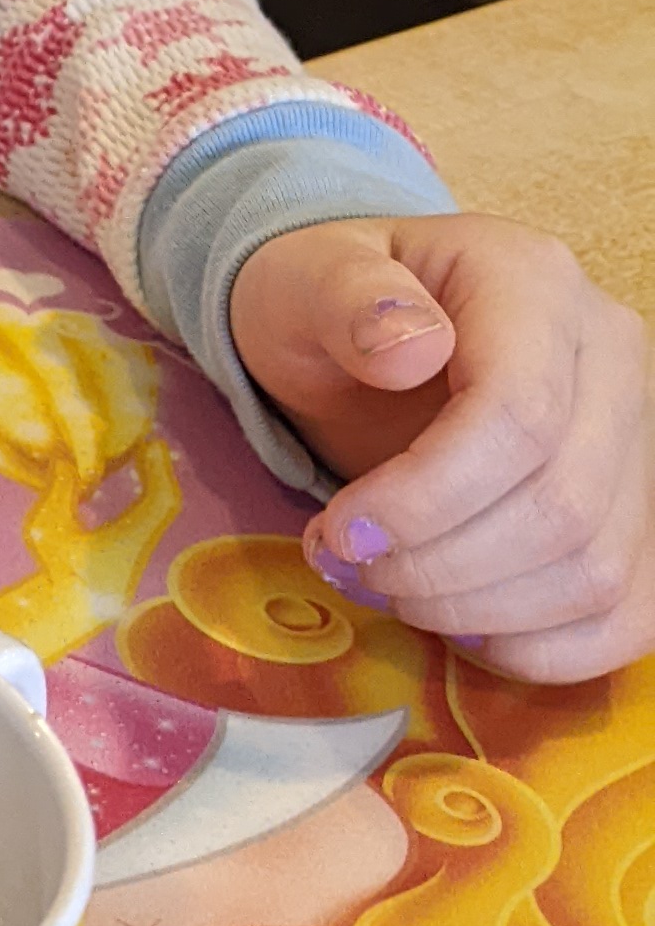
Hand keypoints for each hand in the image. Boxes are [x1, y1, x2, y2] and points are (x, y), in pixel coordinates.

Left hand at [230, 212, 654, 683]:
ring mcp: (639, 440)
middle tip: (345, 564)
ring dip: (475, 611)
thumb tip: (410, 348)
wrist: (369, 336)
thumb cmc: (331, 305)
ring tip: (384, 584)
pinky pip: (625, 616)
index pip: (518, 416)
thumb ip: (343, 296)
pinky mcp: (639, 513)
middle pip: (562, 508)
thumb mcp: (304, 278)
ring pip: (597, 573)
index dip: (425, 497)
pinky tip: (456, 621)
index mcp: (534, 283)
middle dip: (438, 566)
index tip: (341, 531)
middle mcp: (614, 358)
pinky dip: (537, 647)